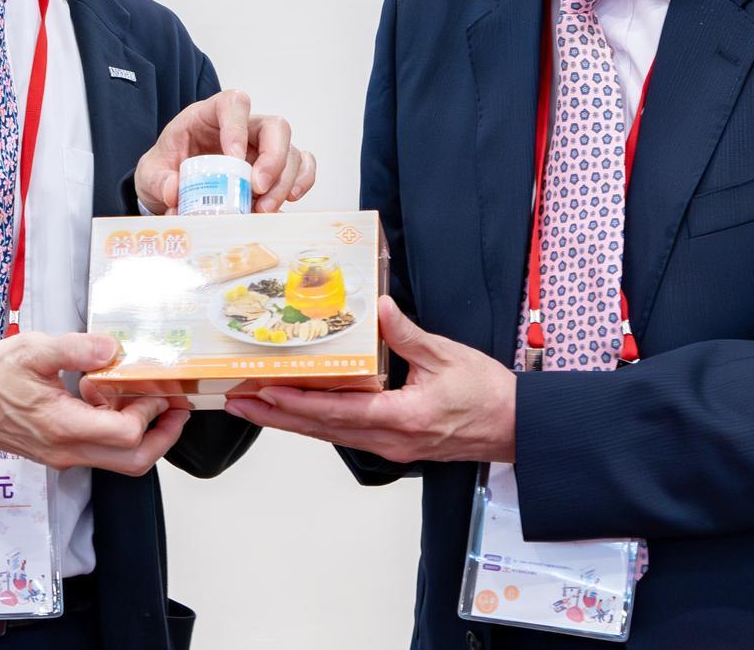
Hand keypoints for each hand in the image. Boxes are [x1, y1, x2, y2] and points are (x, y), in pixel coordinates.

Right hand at [0, 332, 188, 475]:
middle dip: (163, 436)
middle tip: (176, 407)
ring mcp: (62, 455)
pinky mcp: (57, 451)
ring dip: (144, 436)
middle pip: (133, 462)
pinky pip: (100, 452)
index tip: (152, 385)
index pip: (126, 435)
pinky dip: (119, 433)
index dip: (148, 411)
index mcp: (62, 426)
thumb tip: (113, 348)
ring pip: (119, 461)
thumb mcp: (31, 350)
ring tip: (150, 400)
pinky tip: (114, 402)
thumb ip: (76, 349)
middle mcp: (66, 450)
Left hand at [133, 89, 316, 213]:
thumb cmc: (166, 169)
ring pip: (291, 150)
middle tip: (258, 188)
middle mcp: (243, 127)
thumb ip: (158, 180)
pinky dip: (301, 181)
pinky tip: (290, 200)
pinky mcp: (275, 168)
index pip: (233, 104)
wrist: (173, 187)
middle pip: (274, 126)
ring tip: (264, 209)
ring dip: (284, 181)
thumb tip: (175, 191)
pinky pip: (301, 166)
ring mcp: (262, 147)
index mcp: (210, 116)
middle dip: (272, 158)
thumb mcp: (150, 173)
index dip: (237, 126)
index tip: (233, 158)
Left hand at [223, 297, 516, 462]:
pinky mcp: (393, 442)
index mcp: (401, 418)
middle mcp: (389, 439)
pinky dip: (316, 422)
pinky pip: (345, 433)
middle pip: (321, 429)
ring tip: (255, 405)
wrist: (515, 427)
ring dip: (290, 420)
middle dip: (276, 415)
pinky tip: (298, 410)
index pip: (335, 411)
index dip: (295, 402)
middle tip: (238, 401)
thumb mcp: (447, 356)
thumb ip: (407, 334)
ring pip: (329, 434)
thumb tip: (380, 307)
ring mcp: (390, 446)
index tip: (263, 391)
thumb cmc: (487, 395)